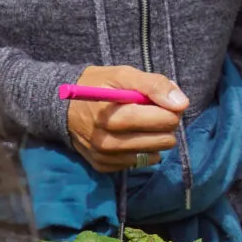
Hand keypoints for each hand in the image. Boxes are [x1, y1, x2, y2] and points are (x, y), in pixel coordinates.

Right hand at [67, 64, 188, 171]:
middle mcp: (106, 140)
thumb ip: (154, 84)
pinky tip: (128, 137)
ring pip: (154, 154)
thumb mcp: (122, 75)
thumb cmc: (96, 86)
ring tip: (139, 125)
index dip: (169, 109)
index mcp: (112, 115)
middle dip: (163, 125)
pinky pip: (139, 163)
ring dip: (153, 139)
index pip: (164, 120)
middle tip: (149, 113)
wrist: (60, 106)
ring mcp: (104, 156)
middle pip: (163, 140)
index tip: (159, 102)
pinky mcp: (102, 166)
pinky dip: (140, 150)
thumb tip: (182, 104)